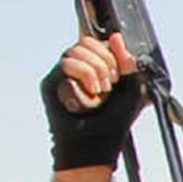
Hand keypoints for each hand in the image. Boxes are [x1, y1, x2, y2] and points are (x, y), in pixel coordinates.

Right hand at [42, 32, 140, 170]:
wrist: (96, 144)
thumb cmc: (113, 122)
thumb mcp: (131, 89)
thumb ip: (127, 62)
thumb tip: (116, 37)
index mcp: (95, 67)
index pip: (98, 41)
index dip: (110, 51)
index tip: (119, 74)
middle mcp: (77, 69)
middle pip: (87, 41)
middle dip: (105, 61)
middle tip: (110, 85)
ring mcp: (62, 75)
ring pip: (76, 50)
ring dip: (95, 70)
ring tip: (100, 91)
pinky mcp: (51, 83)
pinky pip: (66, 64)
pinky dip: (85, 76)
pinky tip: (91, 93)